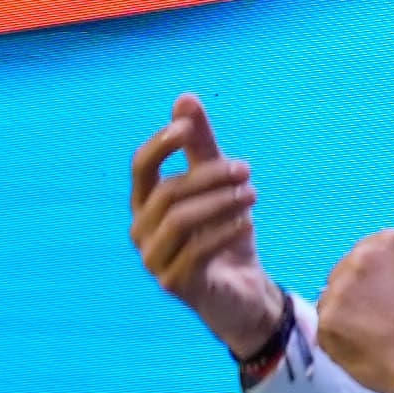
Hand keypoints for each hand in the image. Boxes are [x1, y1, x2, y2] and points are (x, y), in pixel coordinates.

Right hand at [131, 93, 291, 361]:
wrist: (242, 293)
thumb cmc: (224, 236)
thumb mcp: (217, 186)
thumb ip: (201, 147)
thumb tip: (185, 99)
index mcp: (145, 205)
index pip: (141, 167)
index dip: (161, 144)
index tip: (188, 127)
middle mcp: (142, 232)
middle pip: (168, 192)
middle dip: (209, 176)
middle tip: (246, 169)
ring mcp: (155, 260)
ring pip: (180, 221)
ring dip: (220, 202)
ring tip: (252, 193)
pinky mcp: (175, 284)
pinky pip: (197, 252)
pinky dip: (225, 231)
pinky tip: (248, 221)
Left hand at [311, 232, 393, 392]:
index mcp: (389, 244)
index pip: (374, 248)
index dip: (382, 271)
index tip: (388, 287)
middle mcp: (358, 262)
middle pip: (349, 270)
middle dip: (362, 289)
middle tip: (381, 312)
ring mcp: (337, 293)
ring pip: (335, 298)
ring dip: (349, 312)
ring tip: (373, 333)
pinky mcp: (326, 323)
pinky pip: (327, 327)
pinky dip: (340, 337)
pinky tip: (362, 346)